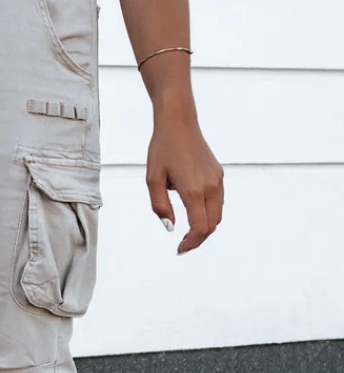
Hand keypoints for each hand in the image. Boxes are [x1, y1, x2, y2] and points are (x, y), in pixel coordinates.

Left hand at [146, 111, 224, 254]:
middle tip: (182, 245)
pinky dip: (209, 214)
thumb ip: (160, 207)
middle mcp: (210, 187)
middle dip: (198, 239)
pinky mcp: (219, 175)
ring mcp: (217, 181)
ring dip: (205, 228)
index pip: (199, 228)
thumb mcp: (153, 180)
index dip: (190, 243)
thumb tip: (170, 228)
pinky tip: (195, 214)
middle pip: (211, 226)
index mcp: (193, 190)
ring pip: (217, 216)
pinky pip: (218, 203)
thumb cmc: (162, 150)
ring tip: (188, 233)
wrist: (179, 123)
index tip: (179, 249)